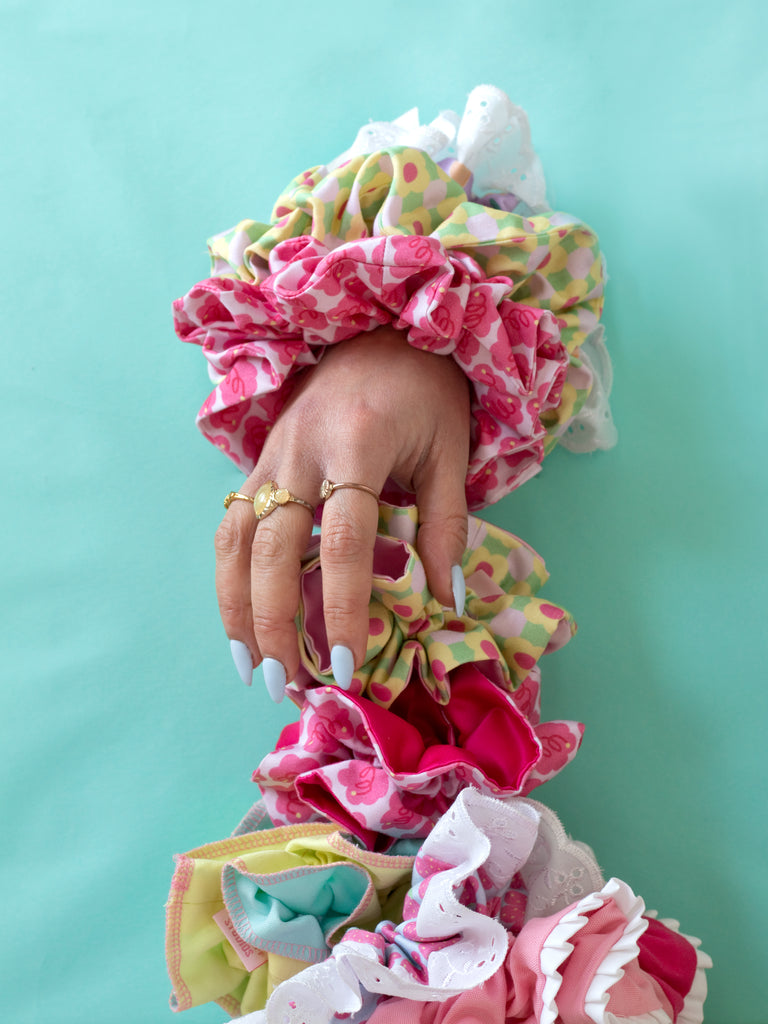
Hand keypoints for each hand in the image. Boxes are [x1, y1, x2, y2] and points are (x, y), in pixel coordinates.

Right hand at [214, 326, 470, 700]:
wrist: (382, 325)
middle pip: (271, 548)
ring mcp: (271, 453)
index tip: (347, 667)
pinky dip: (229, 573)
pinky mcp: (258, 458)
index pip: (343, 543)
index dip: (342, 611)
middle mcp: (300, 450)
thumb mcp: (450, 454)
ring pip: (235, 537)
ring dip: (236, 606)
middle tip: (286, 684)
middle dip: (274, 623)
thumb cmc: (425, 391)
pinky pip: (231, 520)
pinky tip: (239, 616)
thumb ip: (447, 528)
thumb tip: (446, 603)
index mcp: (357, 444)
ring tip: (250, 665)